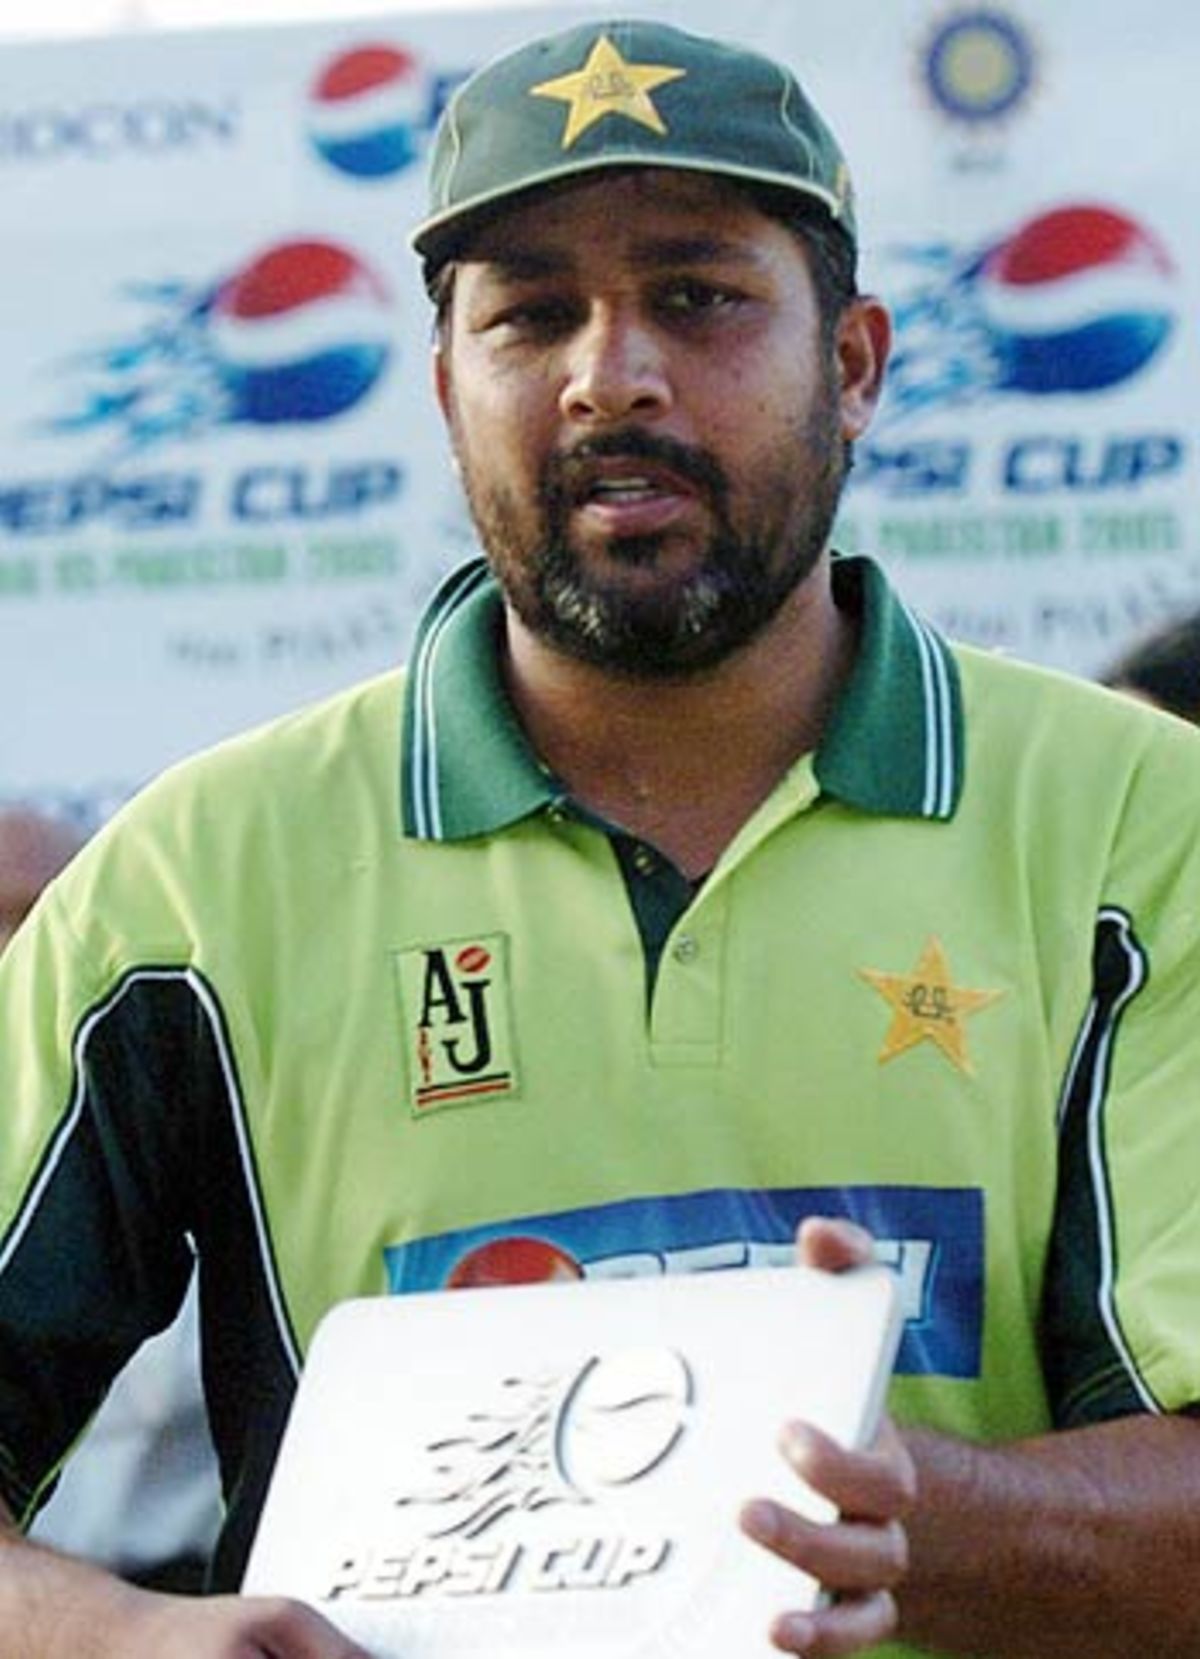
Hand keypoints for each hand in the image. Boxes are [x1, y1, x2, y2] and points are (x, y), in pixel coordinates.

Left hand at [737, 1216, 915, 1655]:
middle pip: (867, 1546)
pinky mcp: (842, 1605)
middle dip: (808, 1534)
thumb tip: (820, 1233)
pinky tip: (771, 1633)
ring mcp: (865, 1572)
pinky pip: (847, 1638)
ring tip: (763, 1603)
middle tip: (745, 1508)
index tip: (787, 1434)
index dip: (837, 1463)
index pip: (878, 1473)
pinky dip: (819, 1641)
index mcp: (881, 1457)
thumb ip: (840, 1273)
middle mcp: (881, 1523)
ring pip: (858, 1602)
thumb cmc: (844, 1393)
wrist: (892, 1482)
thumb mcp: (845, 1331)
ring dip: (813, 1606)